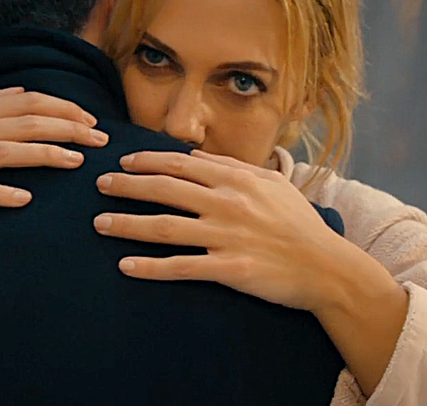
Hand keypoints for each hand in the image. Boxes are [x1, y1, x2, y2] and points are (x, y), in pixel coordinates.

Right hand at [0, 87, 108, 207]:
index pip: (26, 102)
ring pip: (5, 152)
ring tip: (77, 162)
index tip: (90, 120)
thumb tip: (23, 92)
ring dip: (44, 155)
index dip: (62, 109)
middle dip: (68, 128)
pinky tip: (25, 200)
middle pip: (25, 123)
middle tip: (100, 140)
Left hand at [93, 150, 353, 311]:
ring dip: (127, 224)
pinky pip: (181, 267)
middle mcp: (226, 203)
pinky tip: (126, 266)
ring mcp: (226, 237)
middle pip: (164, 190)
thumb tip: (195, 157)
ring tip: (100, 223)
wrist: (327, 268)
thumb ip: (232, 167)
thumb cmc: (300, 224)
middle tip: (100, 186)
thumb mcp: (272, 183)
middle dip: (127, 186)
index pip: (180, 164)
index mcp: (236, 179)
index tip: (122, 163)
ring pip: (164, 227)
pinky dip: (150, 267)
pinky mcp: (229, 269)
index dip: (146, 162)